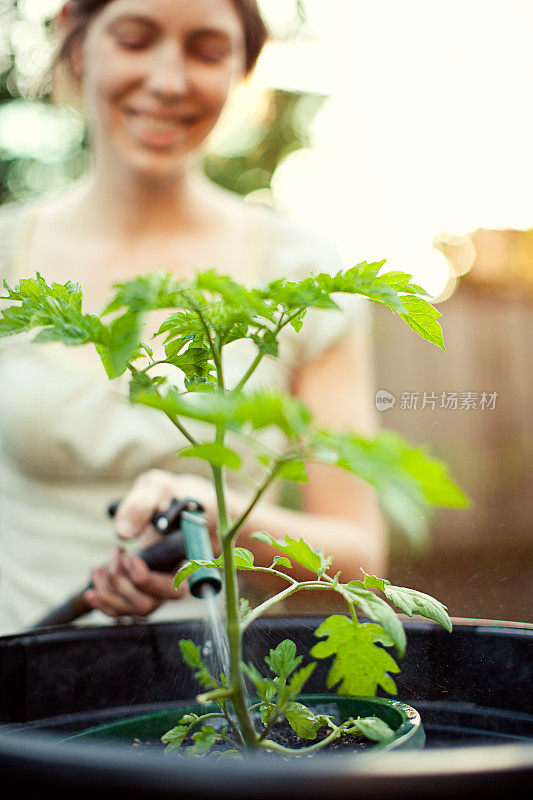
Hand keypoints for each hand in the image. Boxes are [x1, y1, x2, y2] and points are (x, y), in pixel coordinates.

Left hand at [83, 470, 222, 619]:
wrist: (177, 502)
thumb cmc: (173, 492)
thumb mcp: (158, 486)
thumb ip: (142, 503)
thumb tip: (124, 531)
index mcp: (197, 551)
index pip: (179, 582)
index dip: (150, 579)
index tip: (130, 558)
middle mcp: (186, 573)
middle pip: (159, 599)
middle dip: (126, 583)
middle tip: (117, 553)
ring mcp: (168, 583)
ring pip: (144, 607)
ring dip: (114, 592)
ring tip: (101, 566)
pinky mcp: (151, 588)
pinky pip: (131, 608)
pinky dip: (109, 601)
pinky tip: (95, 585)